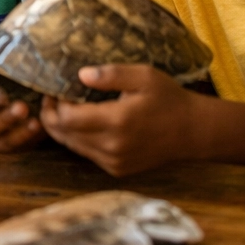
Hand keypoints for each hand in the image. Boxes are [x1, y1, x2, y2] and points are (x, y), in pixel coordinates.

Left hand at [39, 64, 196, 175]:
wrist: (194, 132)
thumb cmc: (168, 99)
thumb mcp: (144, 76)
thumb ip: (111, 75)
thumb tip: (81, 74)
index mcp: (117, 122)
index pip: (66, 119)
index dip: (53, 105)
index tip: (53, 91)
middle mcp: (113, 147)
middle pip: (64, 135)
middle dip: (51, 117)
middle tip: (51, 100)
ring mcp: (114, 162)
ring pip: (72, 146)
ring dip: (62, 129)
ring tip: (63, 109)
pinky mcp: (117, 170)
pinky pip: (86, 154)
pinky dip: (78, 140)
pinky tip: (83, 124)